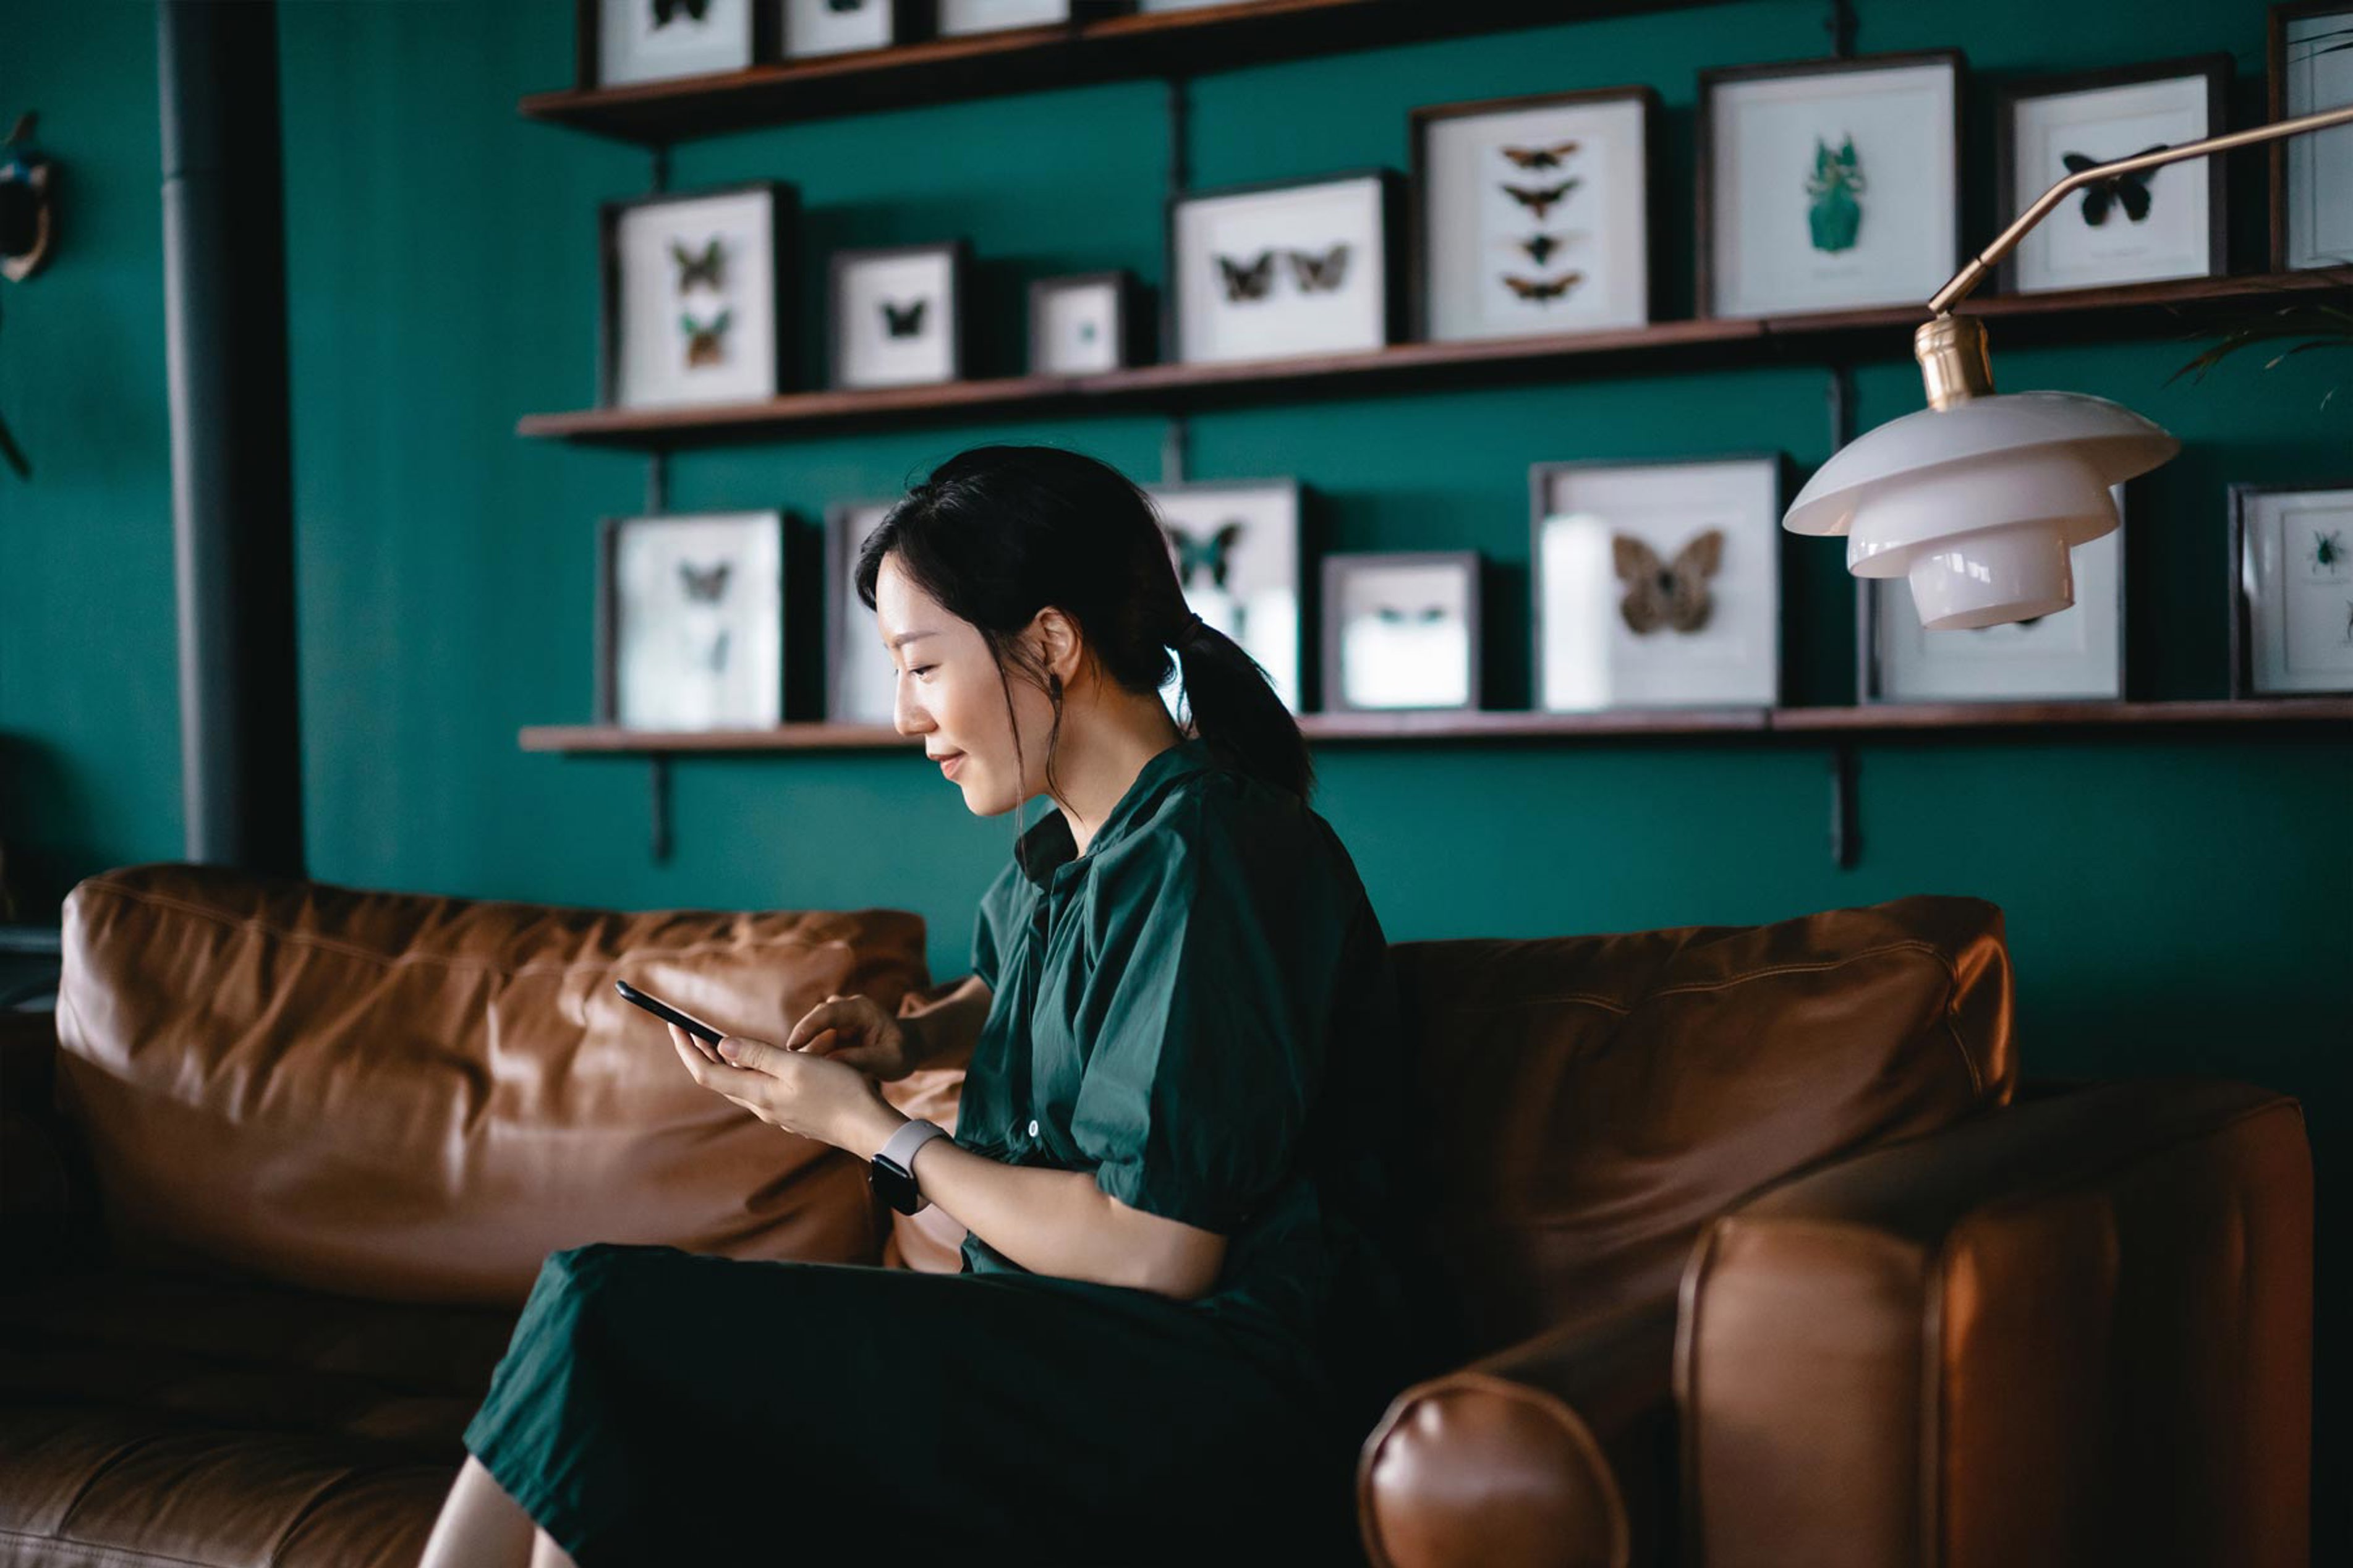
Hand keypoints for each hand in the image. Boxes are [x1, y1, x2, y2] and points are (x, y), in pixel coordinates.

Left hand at [666, 1023, 899, 1155]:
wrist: (870, 1128)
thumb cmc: (839, 1093)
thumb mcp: (797, 1065)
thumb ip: (758, 1055)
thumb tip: (720, 1045)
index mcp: (759, 1094)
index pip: (707, 1072)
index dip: (687, 1049)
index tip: (675, 1026)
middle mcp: (763, 1106)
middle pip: (720, 1079)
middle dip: (701, 1053)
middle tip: (689, 1028)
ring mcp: (778, 1112)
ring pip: (740, 1085)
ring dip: (724, 1062)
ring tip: (716, 1041)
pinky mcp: (794, 1112)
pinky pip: (760, 1090)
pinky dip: (748, 1070)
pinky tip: (759, 1062)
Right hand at [782, 992, 927, 1081]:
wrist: (905, 1048)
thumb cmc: (901, 1052)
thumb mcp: (891, 1060)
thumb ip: (864, 1059)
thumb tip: (831, 1063)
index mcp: (861, 1009)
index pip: (828, 1012)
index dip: (808, 1027)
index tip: (792, 1046)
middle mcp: (843, 1010)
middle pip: (814, 1026)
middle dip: (803, 1048)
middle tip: (793, 1073)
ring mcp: (834, 1021)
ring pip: (811, 1039)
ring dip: (806, 1058)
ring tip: (801, 1081)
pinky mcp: (828, 1034)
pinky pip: (814, 1048)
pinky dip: (811, 1063)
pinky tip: (806, 1080)